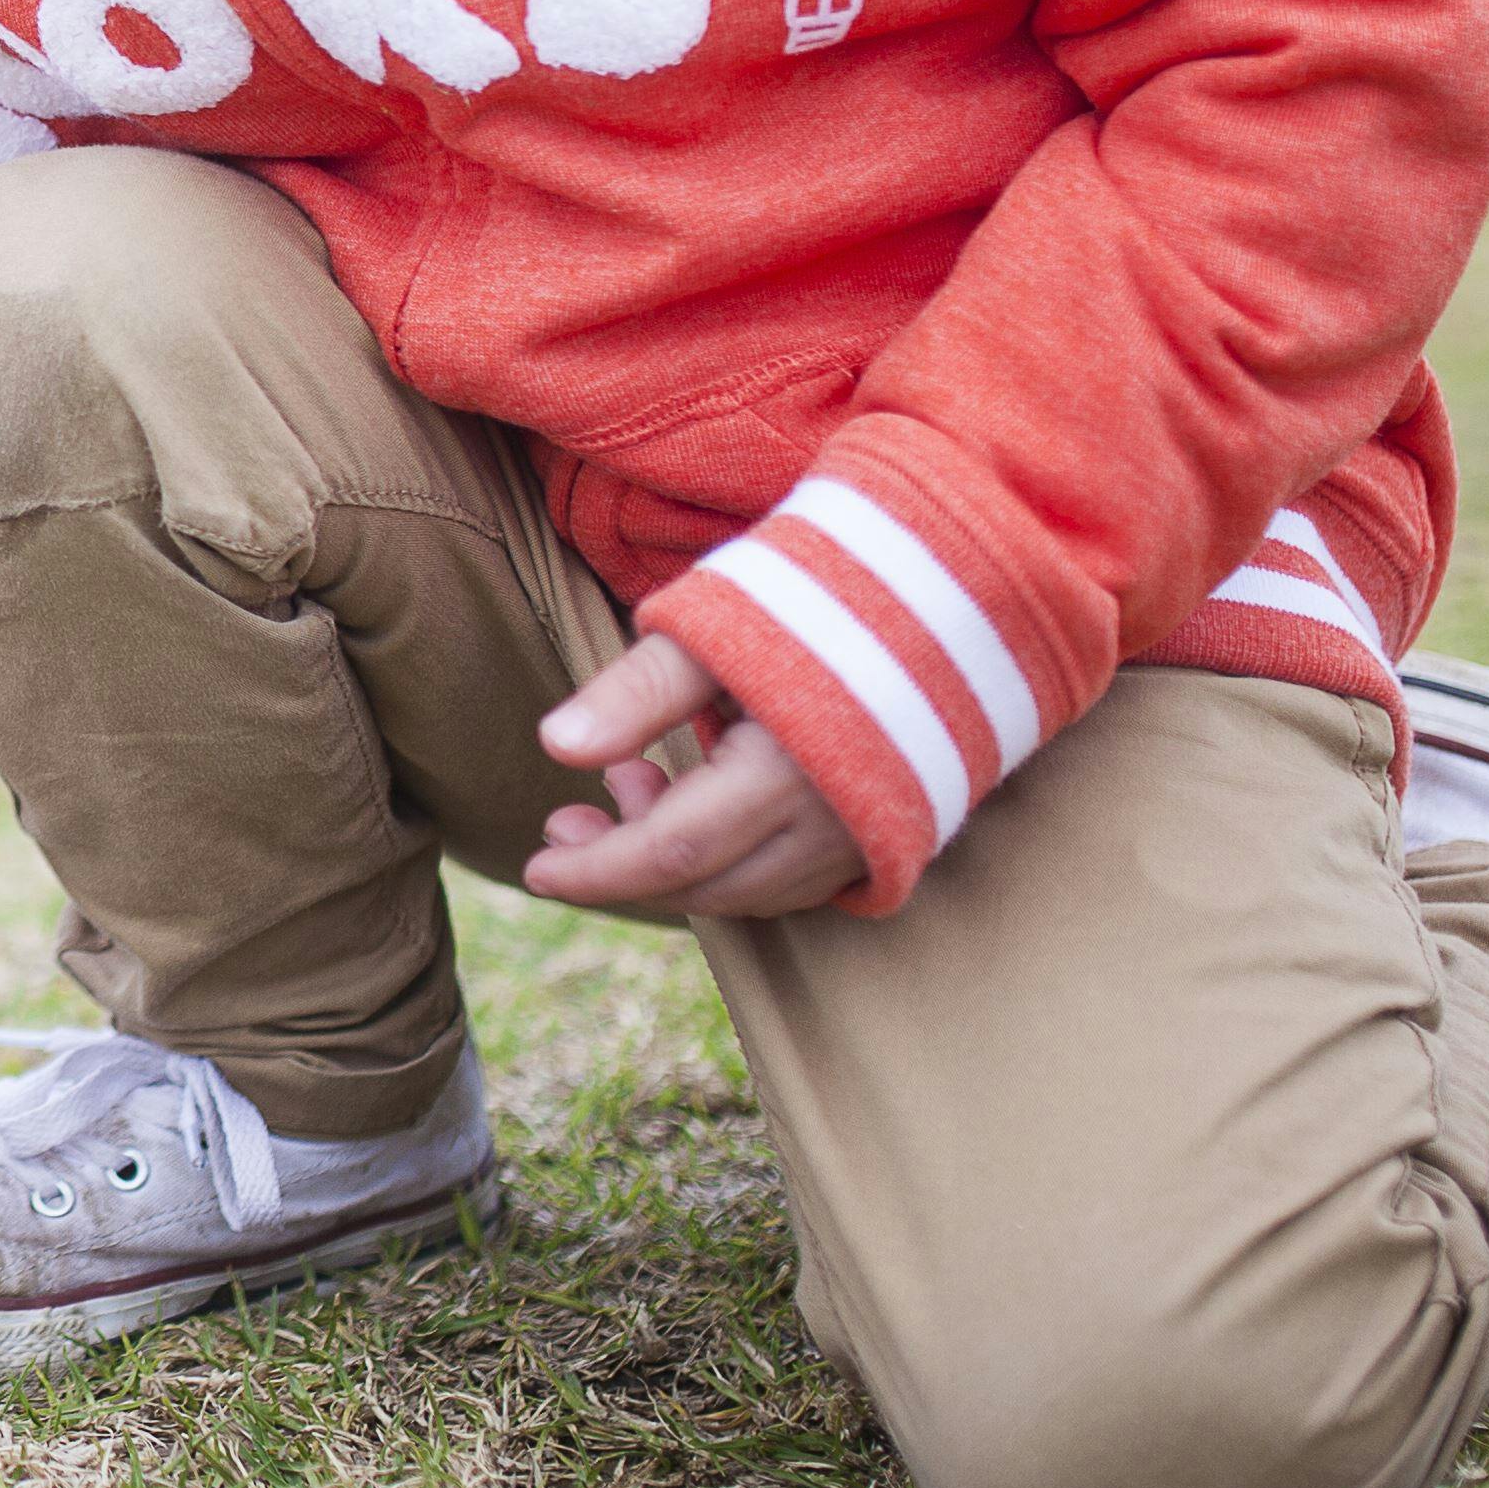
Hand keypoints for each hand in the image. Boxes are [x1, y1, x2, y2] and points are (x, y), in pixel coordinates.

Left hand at [523, 632, 871, 920]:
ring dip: (674, 863)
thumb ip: (638, 691)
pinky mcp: (887, 837)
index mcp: (788, 776)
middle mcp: (836, 826)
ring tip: (630, 784)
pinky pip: (792, 883)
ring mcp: (869, 840)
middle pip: (705, 884)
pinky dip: (729, 863)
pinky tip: (695, 806)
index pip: (670, 854)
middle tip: (565, 821)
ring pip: (749, 891)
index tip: (535, 869)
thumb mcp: (717, 627)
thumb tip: (554, 746)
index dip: (596, 871)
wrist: (953, 596)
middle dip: (621, 866)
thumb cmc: (821, 600)